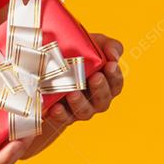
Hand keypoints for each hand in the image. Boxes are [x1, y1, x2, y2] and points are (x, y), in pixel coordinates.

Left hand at [21, 33, 124, 159]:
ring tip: (73, 92)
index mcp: (106, 84)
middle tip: (95, 77)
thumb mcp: (94, 45)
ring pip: (85, 111)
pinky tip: (56, 108)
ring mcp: (79, 108)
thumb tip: (113, 54)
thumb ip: (109, 46)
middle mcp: (95, 99)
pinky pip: (63, 119)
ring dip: (80, 103)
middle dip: (100, 89)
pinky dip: (60, 115)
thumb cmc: (78, 54)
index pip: (116, 83)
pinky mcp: (62, 115)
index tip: (110, 65)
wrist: (47, 66)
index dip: (115, 75)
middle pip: (103, 100)